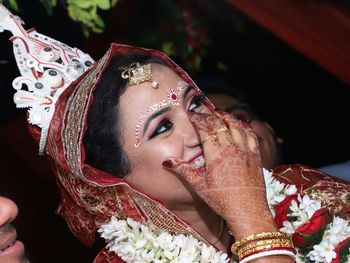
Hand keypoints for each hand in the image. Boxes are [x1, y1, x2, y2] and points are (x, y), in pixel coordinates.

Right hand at [163, 110, 275, 237]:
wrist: (248, 212)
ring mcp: (246, 151)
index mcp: (216, 154)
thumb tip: (167, 161)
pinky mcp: (256, 156)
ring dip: (226, 117)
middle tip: (200, 112)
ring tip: (218, 112)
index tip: (190, 113)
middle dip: (208, 115)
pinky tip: (240, 124)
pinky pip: (251, 135)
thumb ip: (184, 171)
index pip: (205, 129)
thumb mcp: (200, 187)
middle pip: (219, 124)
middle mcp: (232, 148)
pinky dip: (244, 126)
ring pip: (236, 125)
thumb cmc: (222, 201)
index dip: (197, 119)